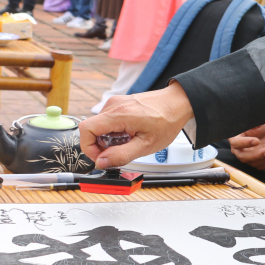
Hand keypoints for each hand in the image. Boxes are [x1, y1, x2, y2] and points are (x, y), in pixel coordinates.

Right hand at [79, 81, 194, 167]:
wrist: (178, 103)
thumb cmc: (167, 121)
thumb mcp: (146, 145)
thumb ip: (121, 155)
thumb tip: (101, 162)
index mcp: (118, 114)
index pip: (86, 130)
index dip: (88, 148)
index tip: (102, 157)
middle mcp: (113, 105)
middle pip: (92, 129)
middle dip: (102, 145)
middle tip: (121, 150)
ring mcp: (116, 102)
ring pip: (100, 126)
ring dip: (109, 138)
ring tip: (130, 140)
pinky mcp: (120, 103)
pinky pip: (108, 120)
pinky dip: (115, 131)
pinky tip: (130, 133)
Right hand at [229, 124, 264, 170]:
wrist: (262, 133)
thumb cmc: (256, 126)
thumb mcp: (256, 121)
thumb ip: (254, 124)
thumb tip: (256, 127)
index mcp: (235, 138)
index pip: (236, 143)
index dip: (245, 143)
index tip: (257, 141)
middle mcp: (238, 149)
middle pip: (244, 157)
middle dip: (257, 155)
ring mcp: (246, 157)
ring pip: (253, 163)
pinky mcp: (255, 162)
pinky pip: (260, 167)